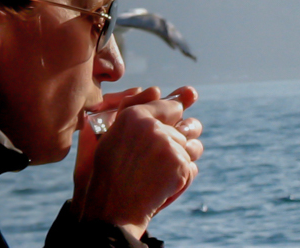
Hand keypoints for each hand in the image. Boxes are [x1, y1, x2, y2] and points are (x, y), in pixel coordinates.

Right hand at [72, 86, 203, 237]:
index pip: (173, 105)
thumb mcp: (105, 137)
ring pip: (194, 146)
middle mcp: (152, 126)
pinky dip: (182, 178)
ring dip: (185, 158)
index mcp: (133, 116)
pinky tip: (163, 186)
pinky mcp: (180, 166)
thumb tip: (155, 88)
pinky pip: (193, 167)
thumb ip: (128, 108)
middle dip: (181, 141)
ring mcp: (168, 146)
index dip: (175, 117)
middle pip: (189, 125)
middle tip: (162, 159)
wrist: (111, 211)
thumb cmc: (104, 176)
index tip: (172, 127)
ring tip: (163, 173)